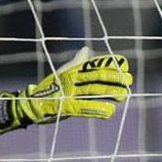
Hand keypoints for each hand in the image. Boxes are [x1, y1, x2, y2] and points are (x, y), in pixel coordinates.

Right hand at [0, 48, 132, 136]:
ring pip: (94, 91)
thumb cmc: (51, 87)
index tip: (125, 66)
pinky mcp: (66, 107)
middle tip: (129, 81)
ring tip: (124, 95)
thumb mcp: (64, 73)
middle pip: (98, 77)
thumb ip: (77, 62)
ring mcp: (69, 93)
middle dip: (116, 78)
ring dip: (111, 93)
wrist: (31, 103)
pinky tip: (110, 111)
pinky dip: (98, 109)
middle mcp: (72, 79)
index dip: (111, 64)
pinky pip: (84, 107)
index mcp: (74, 70)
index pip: (96, 64)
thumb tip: (86, 49)